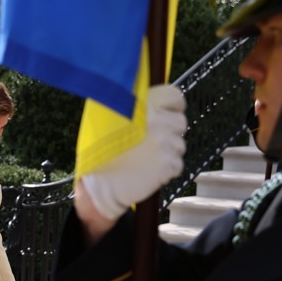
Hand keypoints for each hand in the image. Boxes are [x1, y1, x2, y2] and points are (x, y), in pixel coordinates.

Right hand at [78, 84, 186, 222]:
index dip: (172, 107)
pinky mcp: (168, 163)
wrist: (101, 184)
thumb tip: (153, 101)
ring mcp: (164, 142)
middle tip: (150, 142)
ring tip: (145, 158)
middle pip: (180, 122)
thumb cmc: (102, 150)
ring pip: (179, 145)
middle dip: (169, 132)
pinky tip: (148, 170)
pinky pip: (177, 164)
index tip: (164, 115)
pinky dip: (166, 169)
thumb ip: (135, 105)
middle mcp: (157, 120)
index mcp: (145, 103)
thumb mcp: (110, 116)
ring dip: (167, 152)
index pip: (175, 96)